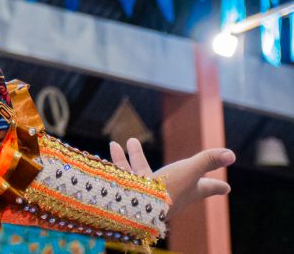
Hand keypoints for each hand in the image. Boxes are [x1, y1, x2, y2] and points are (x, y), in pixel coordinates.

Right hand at [110, 137, 234, 214]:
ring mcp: (149, 191)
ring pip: (144, 170)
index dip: (218, 186)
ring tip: (131, 140)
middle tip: (196, 175)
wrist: (137, 206)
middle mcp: (171, 191)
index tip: (226, 188)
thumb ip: (208, 160)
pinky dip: (119, 158)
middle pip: (180, 180)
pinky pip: (125, 171)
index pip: (208, 187)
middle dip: (183, 171)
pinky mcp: (131, 189)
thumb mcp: (190, 171)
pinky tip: (114, 146)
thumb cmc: (168, 190)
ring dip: (136, 155)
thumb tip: (231, 154)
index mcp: (190, 191)